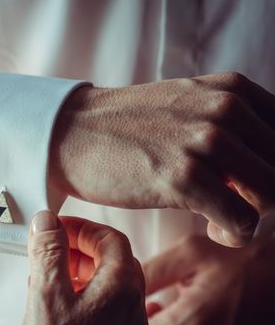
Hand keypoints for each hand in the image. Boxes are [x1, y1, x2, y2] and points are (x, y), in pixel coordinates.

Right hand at [14, 211, 147, 324]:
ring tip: (47, 277)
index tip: (56, 229)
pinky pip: (105, 310)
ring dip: (81, 273)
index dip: (83, 228)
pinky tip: (55, 306)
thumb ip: (49, 252)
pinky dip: (83, 297)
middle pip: (115, 262)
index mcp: (121, 292)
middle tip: (51, 250)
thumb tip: (48, 221)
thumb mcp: (44, 296)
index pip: (112, 240)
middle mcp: (132, 311)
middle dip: (81, 250)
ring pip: (110, 287)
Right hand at [50, 72, 274, 246]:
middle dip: (267, 196)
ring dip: (254, 216)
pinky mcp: (184, 178)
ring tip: (225, 219)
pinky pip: (242, 220)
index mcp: (233, 90)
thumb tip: (261, 164)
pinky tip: (211, 229)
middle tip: (238, 206)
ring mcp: (205, 142)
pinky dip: (235, 234)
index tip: (251, 186)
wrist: (69, 134)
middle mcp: (226, 109)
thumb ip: (229, 122)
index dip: (274, 169)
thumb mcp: (186, 106)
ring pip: (273, 194)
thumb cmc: (124, 127)